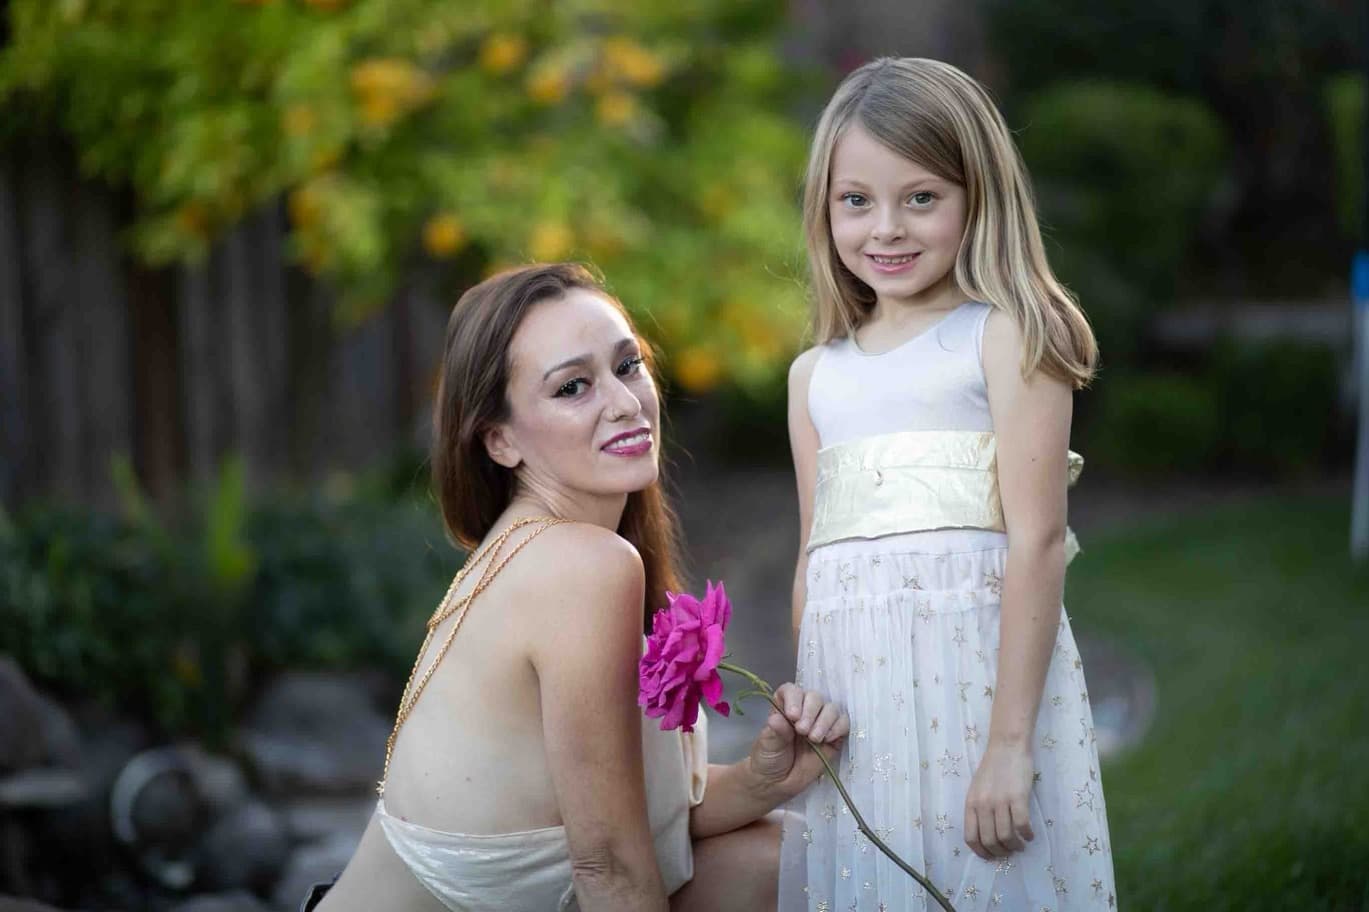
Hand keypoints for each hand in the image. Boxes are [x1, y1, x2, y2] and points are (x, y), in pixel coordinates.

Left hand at [747, 683, 848, 800]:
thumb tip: (777, 719)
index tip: (792, 716)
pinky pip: (843, 723)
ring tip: (814, 739)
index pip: (792, 690)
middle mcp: (804, 711)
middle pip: (815, 697)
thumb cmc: (768, 759)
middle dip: (811, 712)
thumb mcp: (768, 745)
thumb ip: (775, 732)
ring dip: (825, 721)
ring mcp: (820, 723)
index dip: (794, 698)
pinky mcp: (834, 737)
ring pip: (831, 708)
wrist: (777, 783)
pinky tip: (828, 739)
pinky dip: (838, 728)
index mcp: (784, 707)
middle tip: (802, 731)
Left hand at [963, 740, 1035, 858]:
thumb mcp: (977, 788)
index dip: (981, 852)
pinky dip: (1027, 835)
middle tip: (1009, 851)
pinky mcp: (1018, 797)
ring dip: (1015, 846)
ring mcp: (1000, 801)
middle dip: (1001, 852)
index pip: (971, 837)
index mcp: (971, 803)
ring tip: (1020, 845)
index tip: (991, 856)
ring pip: (1006, 837)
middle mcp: (983, 804)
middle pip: (990, 841)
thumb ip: (979, 808)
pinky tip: (1030, 835)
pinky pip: (1022, 825)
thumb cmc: (993, 766)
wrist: (1007, 745)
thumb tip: (987, 834)